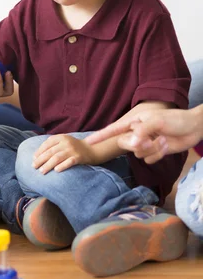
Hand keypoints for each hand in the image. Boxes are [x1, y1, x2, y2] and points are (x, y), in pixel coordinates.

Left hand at [32, 134, 95, 173]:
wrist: (92, 149)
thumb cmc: (75, 147)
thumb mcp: (64, 141)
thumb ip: (53, 145)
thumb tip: (38, 154)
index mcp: (61, 137)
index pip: (47, 144)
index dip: (39, 151)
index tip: (33, 158)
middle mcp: (66, 142)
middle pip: (50, 152)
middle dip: (41, 159)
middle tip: (34, 166)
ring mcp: (73, 150)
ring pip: (57, 158)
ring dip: (48, 165)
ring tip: (42, 171)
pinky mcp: (79, 157)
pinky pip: (69, 162)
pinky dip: (62, 166)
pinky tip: (56, 170)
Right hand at [85, 107, 202, 163]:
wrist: (193, 127)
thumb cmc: (174, 119)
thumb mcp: (157, 121)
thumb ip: (142, 131)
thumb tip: (132, 143)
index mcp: (133, 121)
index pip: (112, 130)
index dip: (99, 136)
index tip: (86, 142)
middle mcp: (136, 132)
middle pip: (126, 144)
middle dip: (140, 144)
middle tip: (153, 138)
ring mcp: (145, 143)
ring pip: (139, 154)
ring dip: (153, 149)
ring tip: (163, 139)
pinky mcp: (153, 152)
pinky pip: (149, 159)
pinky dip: (158, 155)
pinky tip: (166, 146)